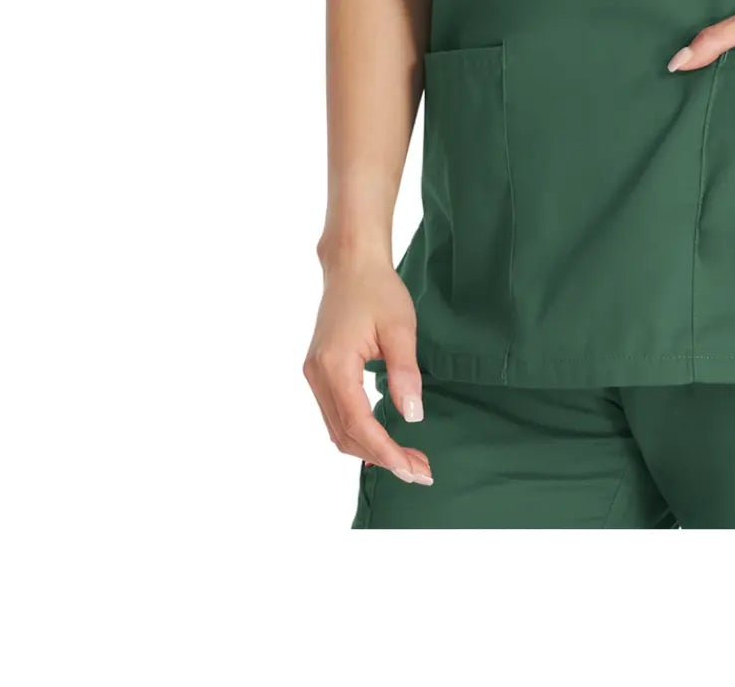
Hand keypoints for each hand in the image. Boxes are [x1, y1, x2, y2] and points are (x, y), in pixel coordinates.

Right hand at [303, 259, 433, 485]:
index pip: (358, 423)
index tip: (414, 469)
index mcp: (335, 365)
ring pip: (336, 430)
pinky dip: (358, 433)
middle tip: (420, 470)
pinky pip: (335, 415)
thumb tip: (411, 417)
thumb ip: (405, 374)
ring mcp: (314, 375)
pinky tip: (382, 440)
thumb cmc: (379, 290)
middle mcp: (317, 376)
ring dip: (370, 449)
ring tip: (407, 460)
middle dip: (382, 457)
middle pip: (345, 434)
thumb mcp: (401, 328)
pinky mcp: (319, 372)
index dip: (386, 451)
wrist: (351, 265)